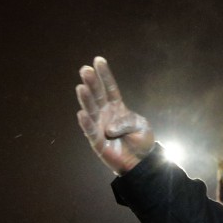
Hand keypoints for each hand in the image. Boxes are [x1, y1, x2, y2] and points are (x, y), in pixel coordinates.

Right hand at [76, 57, 154, 174]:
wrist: (142, 162)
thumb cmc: (141, 140)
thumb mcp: (140, 125)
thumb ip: (127, 121)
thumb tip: (109, 128)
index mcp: (117, 107)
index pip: (110, 88)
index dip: (104, 75)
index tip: (98, 60)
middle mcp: (105, 114)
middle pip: (97, 96)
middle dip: (91, 83)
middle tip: (85, 69)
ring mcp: (100, 127)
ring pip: (91, 111)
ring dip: (86, 100)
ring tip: (80, 87)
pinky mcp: (97, 142)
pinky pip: (90, 132)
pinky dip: (86, 124)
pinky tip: (81, 113)